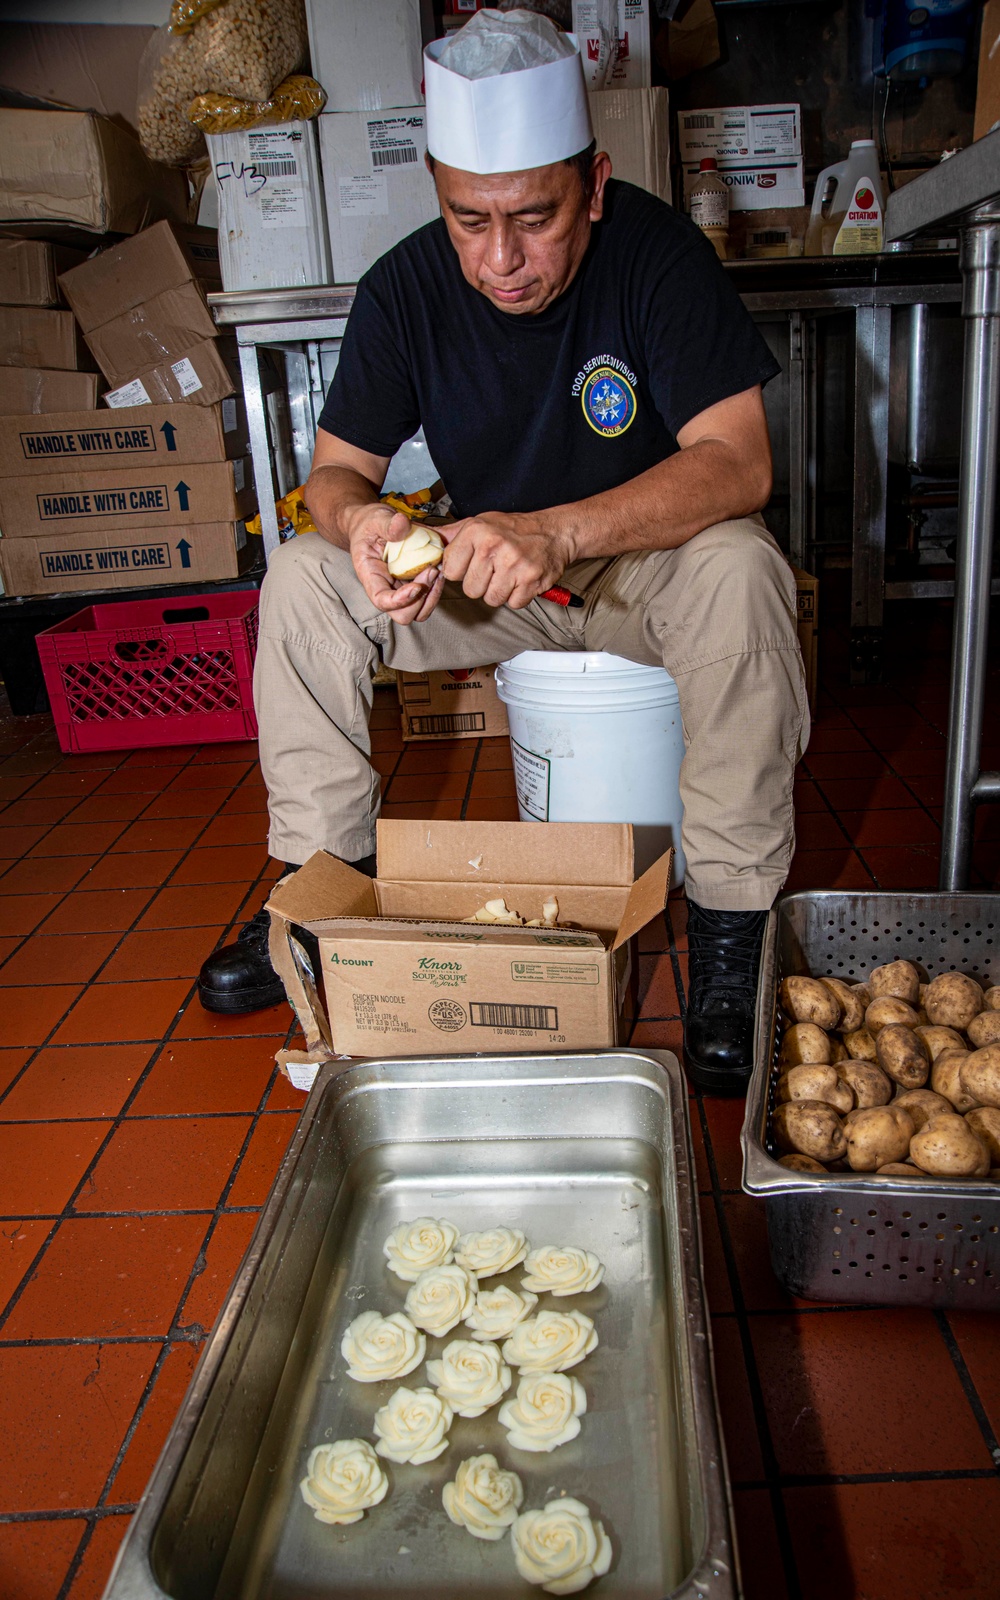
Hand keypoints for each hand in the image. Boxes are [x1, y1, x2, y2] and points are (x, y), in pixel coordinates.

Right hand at [348, 505, 444, 624]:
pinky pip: (427, 598)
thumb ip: (387, 523)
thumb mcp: (376, 518)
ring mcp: (400, 589)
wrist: (372, 525)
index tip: (416, 586)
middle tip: (431, 572)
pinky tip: (440, 568)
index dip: (400, 600)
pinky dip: (436, 588)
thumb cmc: (370, 523)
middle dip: (420, 599)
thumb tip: (401, 523)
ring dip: (432, 596)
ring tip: (438, 571)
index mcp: (370, 576)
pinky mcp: (412, 584)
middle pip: (403, 614)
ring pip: (418, 611)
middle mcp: (385, 589)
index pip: (381, 601)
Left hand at [441, 512, 574, 608]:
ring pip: (491, 599)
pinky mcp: (530, 580)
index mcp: (476, 532)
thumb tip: (420, 536)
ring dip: (501, 591)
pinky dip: (519, 596)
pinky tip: (522, 579)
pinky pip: (513, 604)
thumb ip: (450, 536)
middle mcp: (493, 546)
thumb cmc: (513, 530)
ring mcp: (513, 564)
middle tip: (496, 569)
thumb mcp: (479, 524)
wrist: (554, 532)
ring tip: (509, 573)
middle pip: (471, 590)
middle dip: (482, 584)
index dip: (462, 572)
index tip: (474, 564)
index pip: (450, 571)